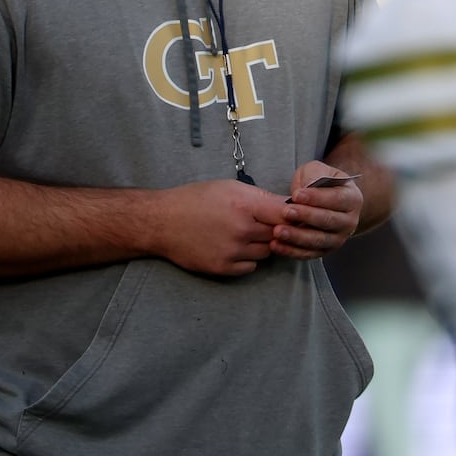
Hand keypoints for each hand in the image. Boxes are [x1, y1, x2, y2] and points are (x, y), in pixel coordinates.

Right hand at [151, 179, 291, 277]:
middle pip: (277, 234)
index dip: (292, 215)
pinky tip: (232, 246)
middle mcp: (242, 230)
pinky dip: (247, 258)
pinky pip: (251, 267)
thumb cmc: (195, 199)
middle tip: (257, 221)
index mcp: (244, 205)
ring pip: (265, 252)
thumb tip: (287, 205)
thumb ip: (259, 197)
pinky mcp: (224, 268)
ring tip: (241, 232)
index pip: (285, 214)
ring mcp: (233, 252)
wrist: (162, 222)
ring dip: (260, 244)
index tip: (293, 215)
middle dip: (272, 228)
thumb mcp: (227, 187)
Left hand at [271, 161, 363, 259]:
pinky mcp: (324, 250)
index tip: (296, 195)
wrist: (324, 200)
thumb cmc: (320, 182)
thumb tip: (307, 187)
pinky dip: (291, 251)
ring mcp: (338, 238)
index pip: (336, 199)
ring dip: (297, 237)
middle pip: (328, 221)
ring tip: (278, 231)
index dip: (316, 198)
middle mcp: (349, 221)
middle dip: (306, 217)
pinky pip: (308, 253)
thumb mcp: (318, 170)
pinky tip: (276, 245)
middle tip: (287, 212)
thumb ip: (314, 175)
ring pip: (318, 240)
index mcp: (352, 198)